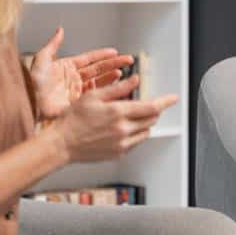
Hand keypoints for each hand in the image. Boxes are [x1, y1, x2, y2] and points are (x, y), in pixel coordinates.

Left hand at [29, 28, 133, 119]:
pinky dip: (106, 91)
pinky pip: (96, 96)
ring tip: (122, 72)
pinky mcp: (79, 104)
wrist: (30, 103)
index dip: (102, 55)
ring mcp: (77, 92)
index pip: (89, 59)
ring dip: (111, 77)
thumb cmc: (32, 83)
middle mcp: (74, 79)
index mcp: (66, 67)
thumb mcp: (41, 60)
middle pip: (98, 69)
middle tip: (128, 60)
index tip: (114, 52)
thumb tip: (60, 30)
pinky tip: (114, 87)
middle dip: (114, 64)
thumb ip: (52, 45)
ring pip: (99, 82)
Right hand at [53, 75, 178, 163]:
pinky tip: (121, 128)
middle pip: (152, 119)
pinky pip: (136, 142)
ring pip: (146, 131)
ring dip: (144, 122)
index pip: (152, 107)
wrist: (62, 143)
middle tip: (144, 104)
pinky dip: (135, 134)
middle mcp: (123, 130)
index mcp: (118, 113)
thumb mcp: (94, 96)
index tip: (173, 98)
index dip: (165, 101)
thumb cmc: (73, 119)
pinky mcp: (119, 153)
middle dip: (153, 110)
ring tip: (128, 117)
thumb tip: (135, 81)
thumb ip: (118, 88)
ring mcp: (122, 144)